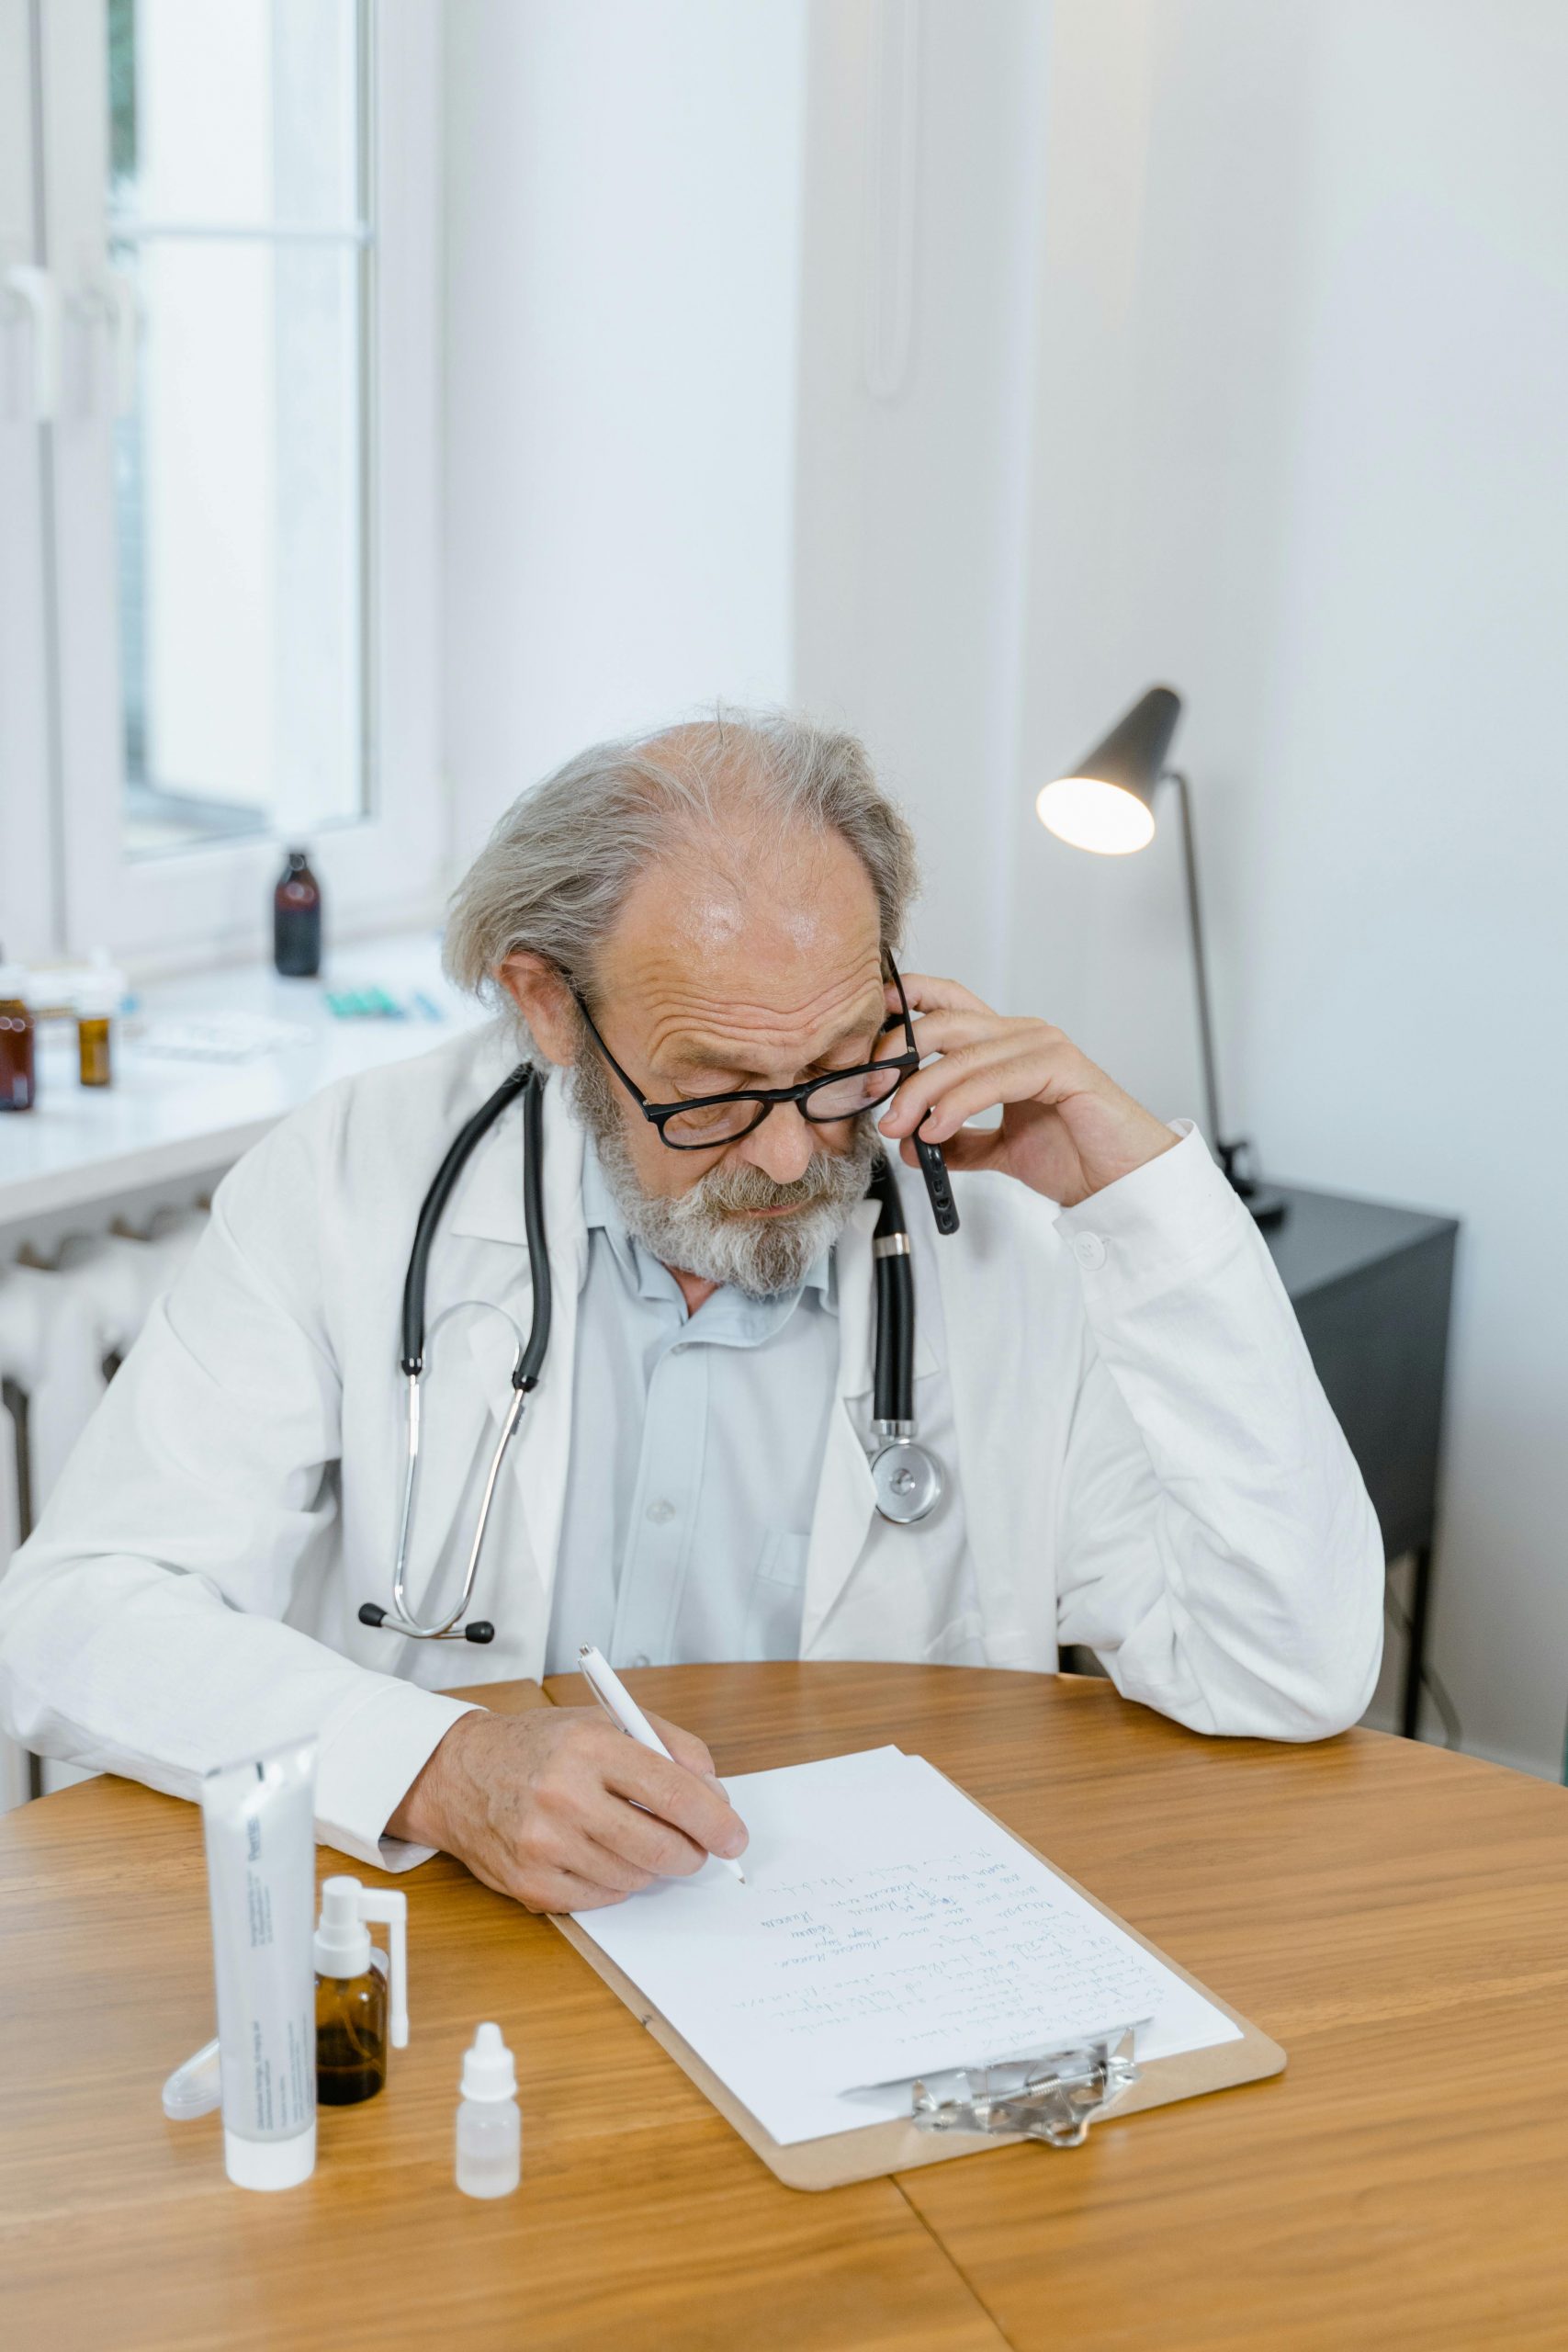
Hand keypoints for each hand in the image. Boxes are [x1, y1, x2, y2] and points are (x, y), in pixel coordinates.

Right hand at [387, 1706, 748, 1911]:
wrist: (459, 1775)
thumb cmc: (541, 1746)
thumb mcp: (605, 1720)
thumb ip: (669, 1746)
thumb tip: (715, 1795)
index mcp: (589, 1746)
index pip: (673, 1792)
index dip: (714, 1820)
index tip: (734, 1836)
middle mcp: (564, 1796)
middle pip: (661, 1847)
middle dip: (692, 1853)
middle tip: (697, 1848)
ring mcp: (544, 1846)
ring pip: (636, 1877)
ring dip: (650, 1866)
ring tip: (633, 1839)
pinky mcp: (531, 1885)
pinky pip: (603, 1898)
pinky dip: (616, 1881)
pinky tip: (601, 1854)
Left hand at [877, 971, 1178, 1207]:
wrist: (1122, 1185)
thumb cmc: (1073, 1157)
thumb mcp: (997, 1149)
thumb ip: (954, 1140)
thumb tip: (907, 1142)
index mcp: (1006, 1044)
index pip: (948, 1002)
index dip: (906, 1001)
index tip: (867, 1028)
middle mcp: (1023, 1035)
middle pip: (944, 1022)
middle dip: (898, 1056)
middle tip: (872, 1096)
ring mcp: (1044, 1047)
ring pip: (963, 1053)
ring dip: (921, 1091)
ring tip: (901, 1127)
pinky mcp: (1062, 1068)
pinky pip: (995, 1078)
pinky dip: (957, 1103)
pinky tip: (937, 1130)